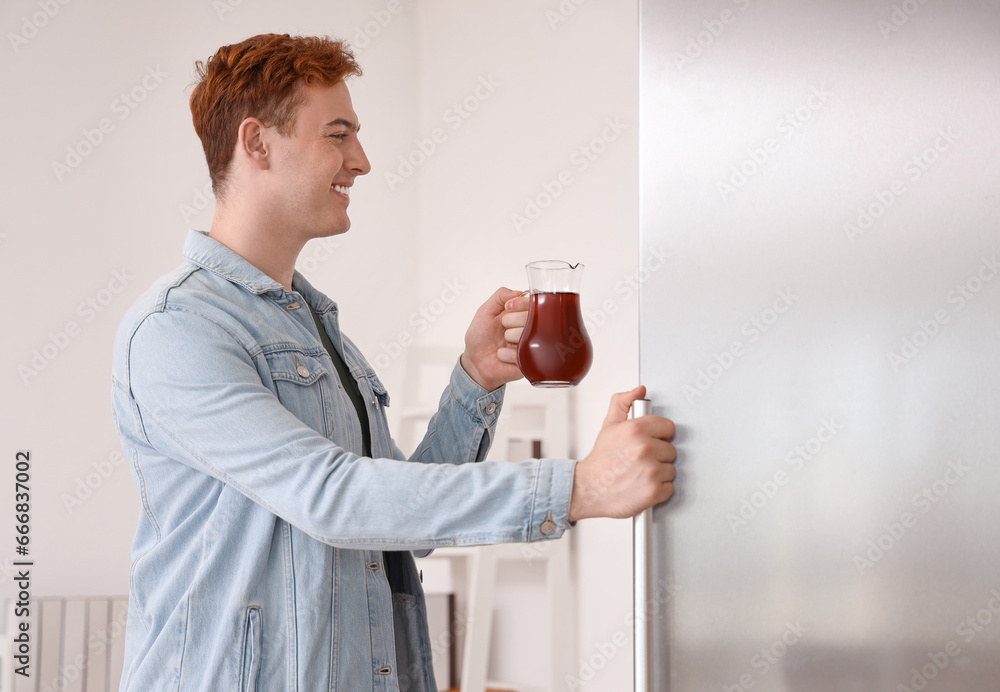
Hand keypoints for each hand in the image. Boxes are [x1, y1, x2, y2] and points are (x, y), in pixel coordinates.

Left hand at [460, 287, 528, 391]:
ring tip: (503, 342)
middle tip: (503, 328)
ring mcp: (532, 344)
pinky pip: (520, 353)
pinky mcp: (529, 361)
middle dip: (510, 321)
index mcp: (522, 312)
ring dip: (508, 338)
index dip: (520, 303)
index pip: (534, 301)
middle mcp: (530, 327)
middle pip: (532, 316)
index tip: (507, 308)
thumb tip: (519, 292)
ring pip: (526, 334)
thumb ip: (500, 296)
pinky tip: (503, 355)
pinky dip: (506, 354)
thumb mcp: (485, 311)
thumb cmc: (481, 336)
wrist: (476, 361)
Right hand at [569, 386, 676, 521]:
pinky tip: (643, 486)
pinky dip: (658, 490)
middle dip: (658, 455)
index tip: (650, 441)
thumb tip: (639, 390)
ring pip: (671, 469)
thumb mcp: (609, 426)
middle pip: (671, 450)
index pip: (668, 427)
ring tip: (640, 473)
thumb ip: (623, 403)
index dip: (658, 435)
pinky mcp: (654, 491)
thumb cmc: (601, 461)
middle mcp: (645, 448)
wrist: (589, 489)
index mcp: (635, 429)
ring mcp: (651, 471)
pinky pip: (669, 488)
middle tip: (640, 460)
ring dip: (659, 474)